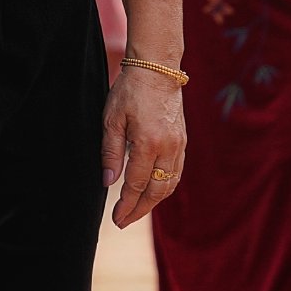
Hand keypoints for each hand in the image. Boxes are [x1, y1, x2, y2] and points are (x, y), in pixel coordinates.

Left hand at [101, 59, 186, 229]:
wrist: (157, 68)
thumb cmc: (130, 90)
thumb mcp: (111, 119)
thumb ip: (110, 152)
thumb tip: (108, 182)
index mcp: (148, 143)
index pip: (136, 185)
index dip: (126, 205)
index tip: (116, 218)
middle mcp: (168, 148)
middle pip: (156, 191)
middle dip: (139, 210)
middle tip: (124, 222)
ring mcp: (178, 144)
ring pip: (169, 184)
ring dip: (153, 202)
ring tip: (137, 210)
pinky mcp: (182, 140)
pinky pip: (176, 172)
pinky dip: (165, 187)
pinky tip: (153, 190)